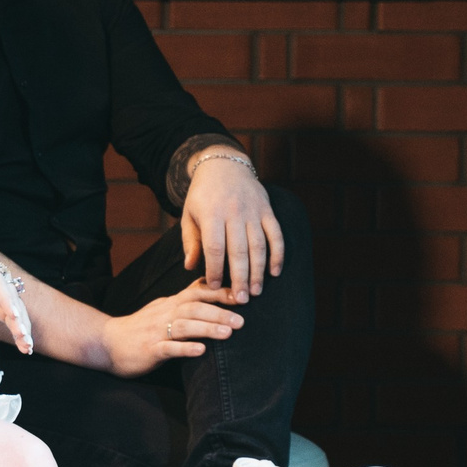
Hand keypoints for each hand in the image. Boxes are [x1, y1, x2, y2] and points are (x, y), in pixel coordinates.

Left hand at [0, 259, 35, 353]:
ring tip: (26, 345)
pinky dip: (19, 333)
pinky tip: (25, 347)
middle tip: (23, 334)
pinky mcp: (2, 309)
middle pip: (12, 299)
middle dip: (18, 318)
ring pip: (17, 312)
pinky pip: (13, 321)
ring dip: (22, 329)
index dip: (7, 299)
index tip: (13, 315)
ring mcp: (2, 295)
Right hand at [98, 279, 245, 377]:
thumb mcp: (162, 308)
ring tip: (228, 333)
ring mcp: (156, 332)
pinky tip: (201, 350)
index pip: (197, 292)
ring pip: (183, 326)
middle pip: (194, 308)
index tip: (243, 296)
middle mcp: (164, 314)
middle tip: (242, 320)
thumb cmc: (139, 327)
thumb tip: (207, 286)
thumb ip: (183, 300)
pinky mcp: (149, 350)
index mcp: (170, 304)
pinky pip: (168, 348)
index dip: (220, 293)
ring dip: (207, 328)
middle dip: (219, 312)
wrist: (106, 342)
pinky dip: (185, 348)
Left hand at [181, 154, 284, 297]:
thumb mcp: (189, 215)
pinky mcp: (268, 210)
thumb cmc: (202, 196)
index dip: (215, 269)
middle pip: (239, 250)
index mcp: (211, 214)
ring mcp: (254, 211)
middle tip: (240, 299)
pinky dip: (277, 255)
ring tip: (255, 292)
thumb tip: (190, 268)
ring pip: (259, 245)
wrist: (224, 166)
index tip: (213, 286)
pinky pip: (276, 235)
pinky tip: (274, 273)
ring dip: (258, 271)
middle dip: (239, 277)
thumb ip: (191, 241)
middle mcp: (234, 212)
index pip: (214, 247)